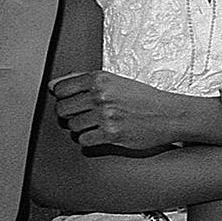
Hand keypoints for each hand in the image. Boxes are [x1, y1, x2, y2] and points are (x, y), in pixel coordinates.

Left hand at [50, 70, 187, 153]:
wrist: (169, 115)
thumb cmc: (144, 98)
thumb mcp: (115, 81)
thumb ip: (82, 81)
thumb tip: (53, 86)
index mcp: (99, 79)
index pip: (60, 89)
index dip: (63, 98)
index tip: (72, 101)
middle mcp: (101, 96)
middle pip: (62, 110)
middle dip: (70, 115)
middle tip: (83, 115)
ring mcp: (105, 116)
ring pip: (72, 127)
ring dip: (80, 128)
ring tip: (96, 124)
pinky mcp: (111, 134)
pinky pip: (83, 141)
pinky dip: (89, 140)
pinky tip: (101, 134)